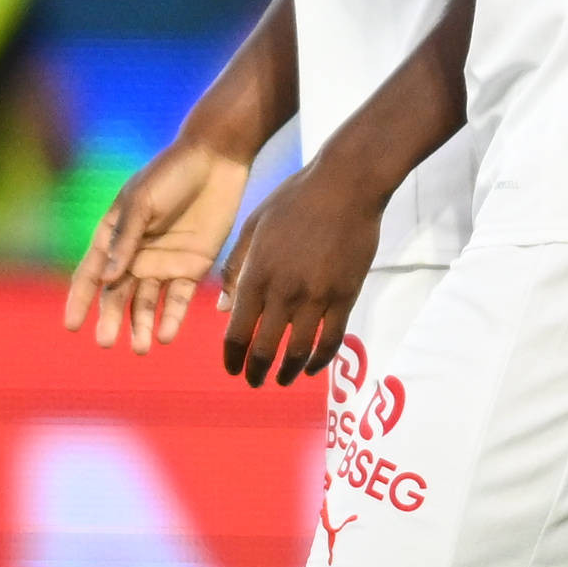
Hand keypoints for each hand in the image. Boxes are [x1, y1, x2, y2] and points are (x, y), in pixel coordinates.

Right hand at [69, 130, 250, 347]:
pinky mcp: (192, 267)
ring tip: (141, 347)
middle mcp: (135, 255)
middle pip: (118, 295)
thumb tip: (107, 280)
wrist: (216, 158)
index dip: (79, 299)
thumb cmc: (170, 174)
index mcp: (114, 236)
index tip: (71, 326)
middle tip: (105, 342)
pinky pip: (179, 298)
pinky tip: (166, 334)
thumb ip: (126, 240)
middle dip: (111, 319)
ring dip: (142, 325)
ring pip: (147, 303)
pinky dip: (172, 318)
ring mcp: (163, 263)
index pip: (90, 273)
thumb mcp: (141, 202)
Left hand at [213, 149, 385, 386]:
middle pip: (266, 348)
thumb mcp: (253, 227)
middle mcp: (283, 292)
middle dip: (256, 371)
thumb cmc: (294, 199)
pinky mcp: (345, 296)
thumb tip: (222, 309)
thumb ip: (235, 269)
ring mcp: (316, 296)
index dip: (232, 357)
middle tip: (254, 381)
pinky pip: (331, 339)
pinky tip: (313, 366)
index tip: (232, 369)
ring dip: (288, 372)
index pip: (237, 330)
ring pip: (299, 350)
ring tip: (283, 379)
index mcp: (256, 275)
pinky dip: (320, 359)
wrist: (345, 185)